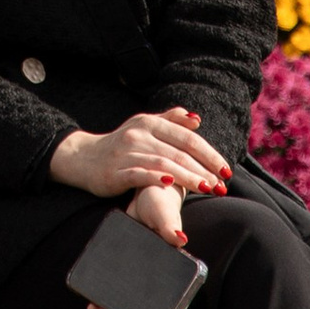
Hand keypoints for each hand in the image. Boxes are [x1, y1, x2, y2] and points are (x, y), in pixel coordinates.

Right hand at [49, 105, 230, 202]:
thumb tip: (196, 120)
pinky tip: (170, 184)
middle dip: (204, 169)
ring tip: (207, 188)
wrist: (83, 158)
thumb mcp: (143, 126)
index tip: (226, 170)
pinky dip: (155, 178)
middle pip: (179, 152)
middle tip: (222, 184)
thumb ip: (170, 120)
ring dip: (188, 177)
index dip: (209, 153)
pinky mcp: (115, 172)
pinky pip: (139, 174)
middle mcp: (139, 134)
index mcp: (149, 122)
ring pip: (163, 163)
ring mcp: (126, 153)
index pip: (187, 138)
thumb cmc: (120, 144)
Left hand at [83, 177, 194, 308]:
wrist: (149, 188)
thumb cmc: (163, 203)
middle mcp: (150, 272)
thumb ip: (170, 227)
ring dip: (110, 306)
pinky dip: (103, 287)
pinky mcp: (122, 255)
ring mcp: (135, 265)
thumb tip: (179, 239)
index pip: (153, 303)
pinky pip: (113, 277)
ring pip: (123, 293)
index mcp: (164, 269)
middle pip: (135, 302)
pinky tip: (90, 296)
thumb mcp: (166, 216)